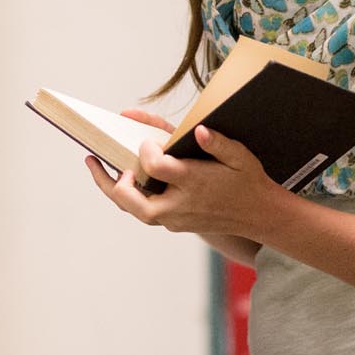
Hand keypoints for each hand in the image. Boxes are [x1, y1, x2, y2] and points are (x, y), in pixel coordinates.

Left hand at [83, 122, 284, 237]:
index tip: (147, 142)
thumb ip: (219, 143)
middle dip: (111, 183)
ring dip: (114, 191)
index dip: (146, 151)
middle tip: (93, 161)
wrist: (260, 215)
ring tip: (97, 169)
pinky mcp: (175, 223)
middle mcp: (181, 205)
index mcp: (194, 183)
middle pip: (134, 202)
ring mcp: (176, 218)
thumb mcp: (240, 157)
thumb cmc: (248, 180)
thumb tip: (199, 131)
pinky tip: (121, 178)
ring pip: (136, 212)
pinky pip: (145, 212)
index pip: (156, 167)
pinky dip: (130, 197)